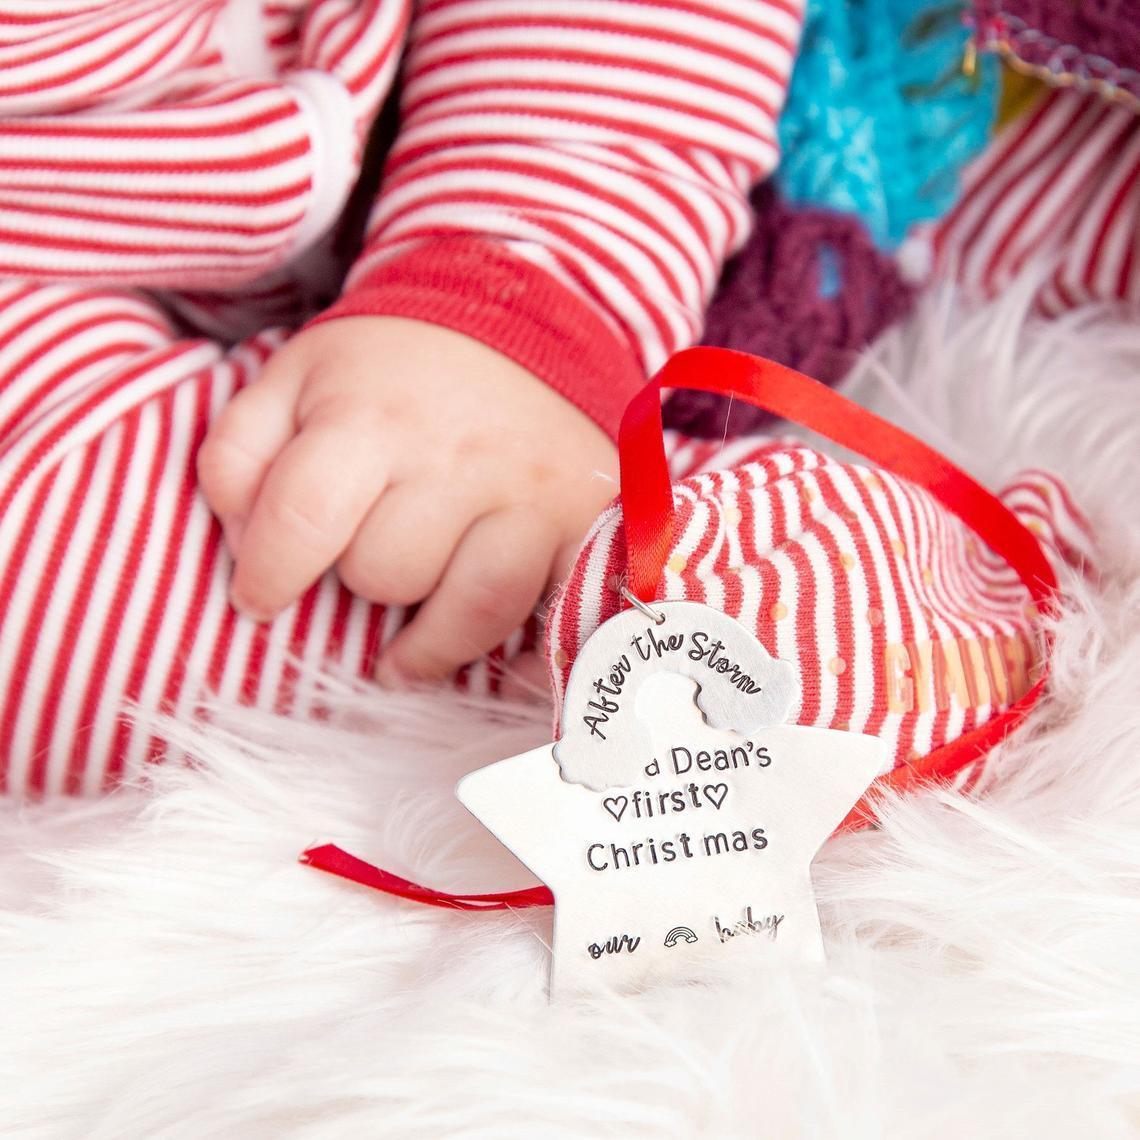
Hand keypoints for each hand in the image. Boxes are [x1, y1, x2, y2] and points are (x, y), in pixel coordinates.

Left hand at [197, 316, 618, 684]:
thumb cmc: (389, 368)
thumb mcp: (293, 379)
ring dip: (429, 645)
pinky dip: (527, 657)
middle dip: (359, 583)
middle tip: (364, 570)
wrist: (514, 317)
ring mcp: (530, 492)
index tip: (259, 599)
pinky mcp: (584, 521)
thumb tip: (242, 548)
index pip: (303, 520)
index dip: (267, 578)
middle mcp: (457, 457)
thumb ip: (239, 454)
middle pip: (387, 574)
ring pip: (474, 607)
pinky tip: (496, 670)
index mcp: (371, 417)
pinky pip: (559, 614)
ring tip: (402, 659)